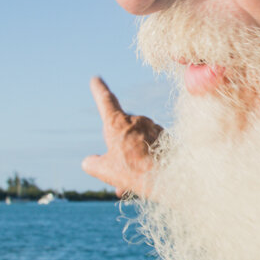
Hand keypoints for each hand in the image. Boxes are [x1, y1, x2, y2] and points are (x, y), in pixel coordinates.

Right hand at [81, 76, 162, 197]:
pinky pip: (153, 147)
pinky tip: (148, 177)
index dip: (99, 90)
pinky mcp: (167, 136)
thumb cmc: (135, 171)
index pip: (105, 100)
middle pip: (123, 132)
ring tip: (133, 180)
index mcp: (117, 122)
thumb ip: (93, 164)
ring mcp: (154, 127)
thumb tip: (89, 161)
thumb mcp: (105, 170)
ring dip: (134, 158)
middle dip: (120, 150)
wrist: (170, 176)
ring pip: (139, 142)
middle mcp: (137, 120)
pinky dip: (148, 159)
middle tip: (118, 172)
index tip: (96, 79)